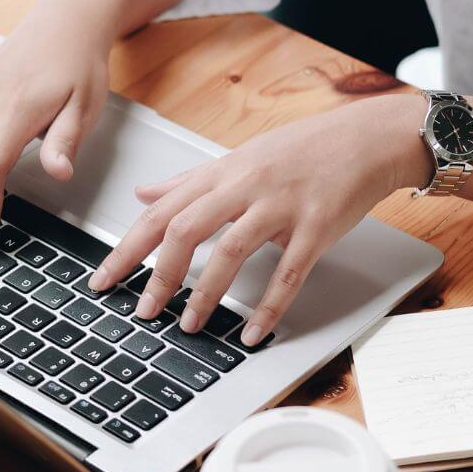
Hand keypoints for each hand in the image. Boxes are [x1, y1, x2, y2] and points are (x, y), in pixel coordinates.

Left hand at [87, 94, 427, 343]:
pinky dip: (268, 306)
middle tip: (142, 310)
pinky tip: (252, 332)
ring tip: (189, 325)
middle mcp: (245, 186)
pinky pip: (288, 272)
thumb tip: (144, 194)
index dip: (128, 247)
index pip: (161, 211)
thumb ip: (189, 181)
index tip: (105, 278)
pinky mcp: (316, 227)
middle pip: (186, 228)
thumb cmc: (304, 150)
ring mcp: (281, 206)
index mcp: (222, 173)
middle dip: (158, 273)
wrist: (367, 139)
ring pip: (231, 250)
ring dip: (206, 292)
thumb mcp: (239, 158)